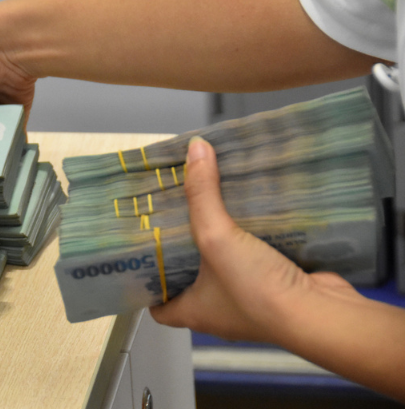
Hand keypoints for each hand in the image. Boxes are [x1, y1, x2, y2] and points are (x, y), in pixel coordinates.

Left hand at [150, 137, 357, 343]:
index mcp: (192, 311)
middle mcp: (217, 311)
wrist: (321, 314)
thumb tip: (193, 148)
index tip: (141, 255)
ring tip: (204, 205)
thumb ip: (203, 194)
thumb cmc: (256, 289)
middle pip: (189, 280)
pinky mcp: (275, 287)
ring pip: (223, 267)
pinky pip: (254, 260)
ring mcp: (248, 301)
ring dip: (217, 241)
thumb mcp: (217, 236)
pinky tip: (245, 211)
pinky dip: (249, 239)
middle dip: (181, 251)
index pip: (158, 305)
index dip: (147, 284)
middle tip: (170, 216)